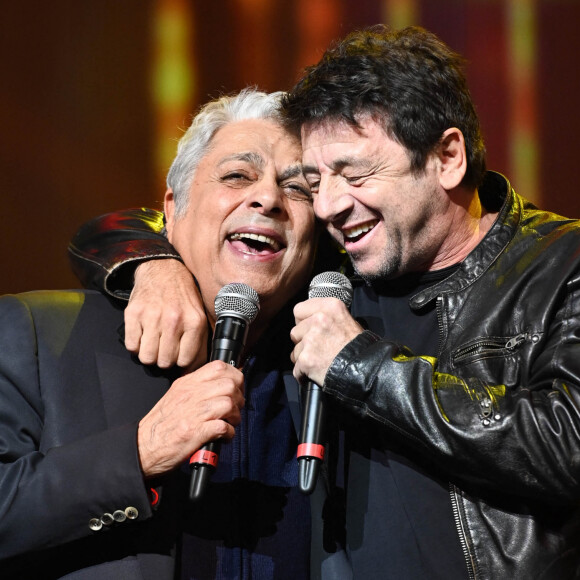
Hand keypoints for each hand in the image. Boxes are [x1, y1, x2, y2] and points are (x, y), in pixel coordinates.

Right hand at [124, 259, 207, 369]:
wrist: (163, 270)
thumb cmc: (182, 297)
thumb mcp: (199, 316)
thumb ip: (199, 343)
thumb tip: (193, 371)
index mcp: (194, 321)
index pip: (185, 361)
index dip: (180, 361)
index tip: (178, 355)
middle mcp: (174, 319)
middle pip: (165, 361)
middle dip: (164, 358)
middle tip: (164, 347)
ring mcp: (152, 317)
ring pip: (147, 357)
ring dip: (149, 353)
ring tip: (154, 342)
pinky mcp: (133, 314)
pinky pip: (131, 346)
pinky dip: (136, 344)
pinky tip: (143, 334)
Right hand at [137, 360, 244, 476]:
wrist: (143, 447)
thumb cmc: (160, 425)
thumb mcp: (176, 395)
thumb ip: (196, 387)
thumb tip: (220, 384)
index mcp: (186, 384)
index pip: (219, 367)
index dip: (235, 376)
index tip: (237, 387)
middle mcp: (190, 395)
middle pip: (229, 384)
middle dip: (238, 398)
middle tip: (235, 409)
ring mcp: (193, 413)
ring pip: (229, 403)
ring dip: (235, 416)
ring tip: (229, 423)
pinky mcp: (195, 433)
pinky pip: (224, 427)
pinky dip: (229, 433)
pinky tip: (223, 436)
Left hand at [290, 297, 363, 385]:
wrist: (365, 369)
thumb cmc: (358, 347)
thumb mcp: (348, 321)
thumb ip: (328, 317)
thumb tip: (312, 320)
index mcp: (329, 307)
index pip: (299, 310)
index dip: (303, 322)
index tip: (309, 329)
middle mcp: (318, 320)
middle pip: (295, 331)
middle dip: (303, 341)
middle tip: (318, 348)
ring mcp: (310, 340)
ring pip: (295, 350)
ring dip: (304, 357)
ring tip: (320, 361)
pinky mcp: (306, 359)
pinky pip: (297, 368)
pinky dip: (304, 373)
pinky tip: (316, 372)